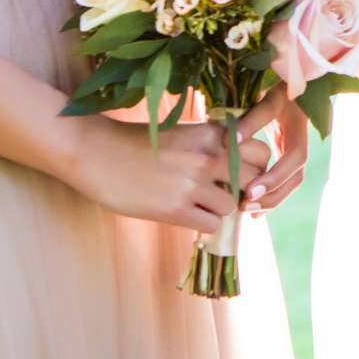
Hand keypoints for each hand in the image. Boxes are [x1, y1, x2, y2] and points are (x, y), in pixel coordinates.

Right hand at [62, 114, 273, 231]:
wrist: (97, 153)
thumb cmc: (138, 142)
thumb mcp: (183, 134)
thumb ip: (212, 146)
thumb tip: (239, 168)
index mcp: (213, 133)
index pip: (261, 151)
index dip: (254, 166)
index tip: (241, 174)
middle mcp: (209, 156)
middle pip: (255, 180)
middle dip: (244, 190)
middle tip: (226, 194)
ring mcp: (193, 184)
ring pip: (232, 206)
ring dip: (219, 208)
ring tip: (199, 204)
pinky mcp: (176, 209)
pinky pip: (212, 224)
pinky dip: (203, 223)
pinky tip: (186, 214)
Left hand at [242, 86, 308, 215]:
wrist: (293, 77)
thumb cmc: (279, 84)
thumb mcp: (267, 97)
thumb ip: (251, 120)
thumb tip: (229, 143)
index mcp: (299, 127)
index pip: (295, 158)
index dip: (275, 176)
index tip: (250, 190)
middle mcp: (301, 142)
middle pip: (295, 177)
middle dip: (272, 195)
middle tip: (245, 204)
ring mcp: (295, 149)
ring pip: (292, 182)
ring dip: (272, 198)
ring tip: (246, 209)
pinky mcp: (286, 153)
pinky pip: (284, 179)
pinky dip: (271, 194)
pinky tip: (254, 205)